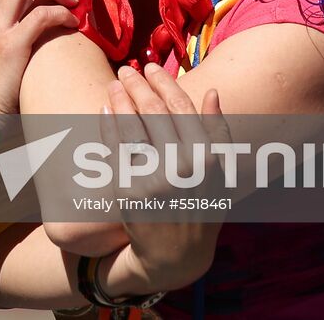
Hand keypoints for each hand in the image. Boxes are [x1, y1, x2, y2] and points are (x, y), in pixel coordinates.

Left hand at [102, 64, 227, 292]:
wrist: (175, 256)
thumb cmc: (200, 206)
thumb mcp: (219, 173)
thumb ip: (219, 132)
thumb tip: (213, 93)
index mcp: (207, 159)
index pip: (181, 108)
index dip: (163, 82)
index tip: (151, 67)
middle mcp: (182, 168)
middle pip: (153, 112)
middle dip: (138, 85)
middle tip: (126, 70)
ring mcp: (153, 180)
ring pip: (132, 126)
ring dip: (120, 99)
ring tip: (114, 83)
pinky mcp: (128, 192)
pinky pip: (115, 149)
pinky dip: (109, 125)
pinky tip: (104, 108)